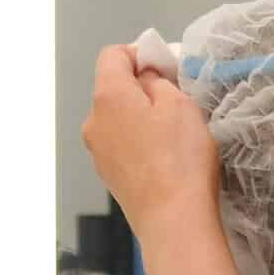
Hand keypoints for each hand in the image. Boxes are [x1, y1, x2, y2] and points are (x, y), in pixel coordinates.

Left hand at [82, 44, 219, 249]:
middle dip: (141, 86)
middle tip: (176, 99)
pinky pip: (121, 144)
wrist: (173, 220)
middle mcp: (93, 121)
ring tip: (172, 132)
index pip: (112, 55)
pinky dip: (138, 141)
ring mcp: (97, 151)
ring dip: (140, 115)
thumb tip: (144, 78)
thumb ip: (158, 80)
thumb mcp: (180, 105)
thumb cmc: (180, 157)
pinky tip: (163, 157)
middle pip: (112, 88)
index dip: (139, 53)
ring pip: (117, 118)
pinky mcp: (108, 175)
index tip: (166, 67)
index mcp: (107, 97)